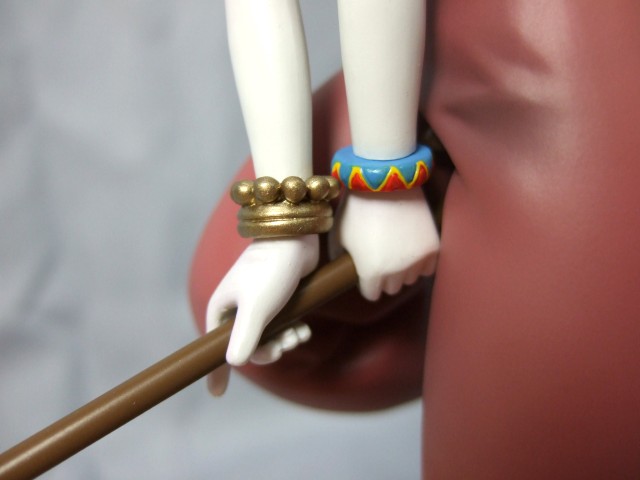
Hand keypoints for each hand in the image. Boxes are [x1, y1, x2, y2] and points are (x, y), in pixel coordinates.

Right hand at [206, 235, 318, 393]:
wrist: (297, 238)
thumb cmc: (272, 271)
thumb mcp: (257, 309)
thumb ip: (245, 338)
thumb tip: (233, 364)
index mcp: (222, 308)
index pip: (214, 346)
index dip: (215, 370)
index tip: (217, 394)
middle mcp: (236, 306)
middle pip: (247, 346)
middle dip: (268, 351)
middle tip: (285, 346)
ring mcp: (257, 302)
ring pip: (268, 337)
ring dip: (284, 342)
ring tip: (299, 335)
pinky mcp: (277, 298)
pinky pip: (281, 326)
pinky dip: (292, 332)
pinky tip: (304, 330)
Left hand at [336, 189, 438, 300]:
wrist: (385, 182)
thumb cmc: (357, 208)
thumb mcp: (340, 235)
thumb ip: (341, 258)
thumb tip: (342, 269)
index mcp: (371, 272)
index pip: (371, 294)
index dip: (367, 283)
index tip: (366, 272)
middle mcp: (396, 272)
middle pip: (392, 288)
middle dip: (385, 277)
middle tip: (382, 258)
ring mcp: (417, 260)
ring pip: (411, 279)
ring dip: (403, 271)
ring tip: (397, 251)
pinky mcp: (433, 248)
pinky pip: (428, 269)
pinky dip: (421, 263)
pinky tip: (412, 250)